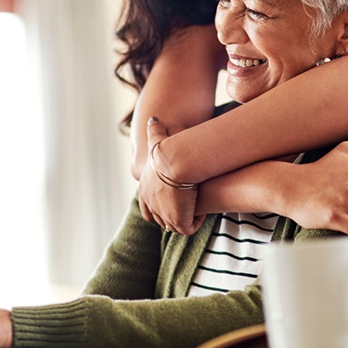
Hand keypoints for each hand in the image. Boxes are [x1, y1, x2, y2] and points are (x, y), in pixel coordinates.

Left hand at [138, 117, 204, 235]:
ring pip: (174, 225)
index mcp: (144, 190)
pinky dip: (196, 222)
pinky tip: (203, 211)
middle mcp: (151, 205)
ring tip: (196, 209)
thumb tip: (153, 119)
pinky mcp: (178, 221)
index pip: (147, 208)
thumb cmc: (168, 149)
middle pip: (160, 219)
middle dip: (173, 215)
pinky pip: (188, 228)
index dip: (159, 206)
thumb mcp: (158, 140)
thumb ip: (155, 130)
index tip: (173, 201)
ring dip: (185, 218)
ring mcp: (163, 215)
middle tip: (186, 207)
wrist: (176, 161)